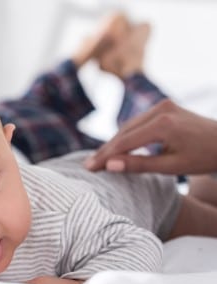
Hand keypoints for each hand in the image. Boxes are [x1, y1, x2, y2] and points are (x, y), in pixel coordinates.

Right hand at [85, 100, 216, 174]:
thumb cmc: (204, 158)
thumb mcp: (172, 166)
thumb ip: (139, 165)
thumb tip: (110, 166)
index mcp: (163, 124)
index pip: (124, 142)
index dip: (105, 156)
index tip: (89, 168)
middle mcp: (160, 109)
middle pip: (124, 132)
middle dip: (106, 150)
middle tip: (89, 165)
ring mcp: (162, 105)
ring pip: (129, 126)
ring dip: (115, 142)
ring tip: (100, 159)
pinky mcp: (164, 106)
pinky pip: (138, 122)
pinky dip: (127, 135)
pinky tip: (118, 147)